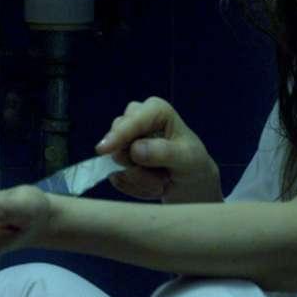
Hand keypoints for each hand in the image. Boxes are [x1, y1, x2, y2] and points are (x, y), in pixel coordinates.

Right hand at [97, 97, 222, 203]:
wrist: (189, 180)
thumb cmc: (192, 161)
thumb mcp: (186, 158)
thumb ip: (163, 152)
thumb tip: (135, 150)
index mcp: (156, 110)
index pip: (131, 121)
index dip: (118, 135)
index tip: (104, 150)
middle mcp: (136, 119)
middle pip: (117, 141)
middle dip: (137, 166)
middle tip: (163, 176)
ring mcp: (125, 138)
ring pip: (117, 162)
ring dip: (140, 178)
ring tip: (162, 179)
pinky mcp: (119, 157)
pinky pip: (117, 177)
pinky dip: (135, 187)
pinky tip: (152, 184)